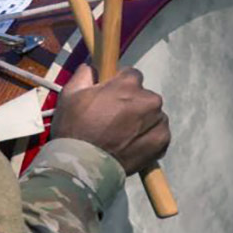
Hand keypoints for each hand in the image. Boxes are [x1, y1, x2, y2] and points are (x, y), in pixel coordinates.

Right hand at [50, 64, 168, 175]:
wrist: (83, 165)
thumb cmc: (75, 128)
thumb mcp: (70, 94)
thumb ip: (85, 74)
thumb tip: (93, 68)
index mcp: (128, 85)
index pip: (132, 75)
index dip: (120, 86)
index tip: (111, 97)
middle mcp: (148, 100)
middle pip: (144, 96)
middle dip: (132, 104)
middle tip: (114, 120)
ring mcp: (157, 122)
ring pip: (153, 115)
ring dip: (142, 121)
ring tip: (123, 135)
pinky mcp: (162, 142)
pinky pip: (158, 134)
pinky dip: (148, 138)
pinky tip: (131, 145)